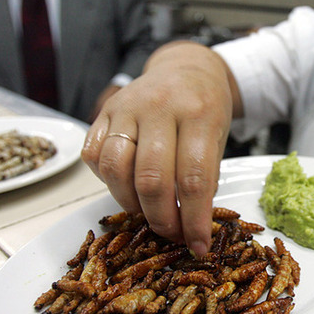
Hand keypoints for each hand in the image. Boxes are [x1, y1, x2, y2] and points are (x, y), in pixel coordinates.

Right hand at [81, 42, 235, 255]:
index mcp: (199, 114)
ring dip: (130, 203)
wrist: (187, 67)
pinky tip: (126, 185)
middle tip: (170, 233)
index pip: (194, 178)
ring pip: (116, 169)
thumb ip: (205, 175)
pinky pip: (94, 155)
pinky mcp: (105, 110)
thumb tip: (191, 227)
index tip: (198, 246)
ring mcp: (128, 106)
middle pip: (151, 178)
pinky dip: (107, 180)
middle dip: (161, 218)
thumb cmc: (206, 109)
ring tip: (147, 212)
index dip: (194, 220)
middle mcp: (161, 107)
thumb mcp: (218, 136)